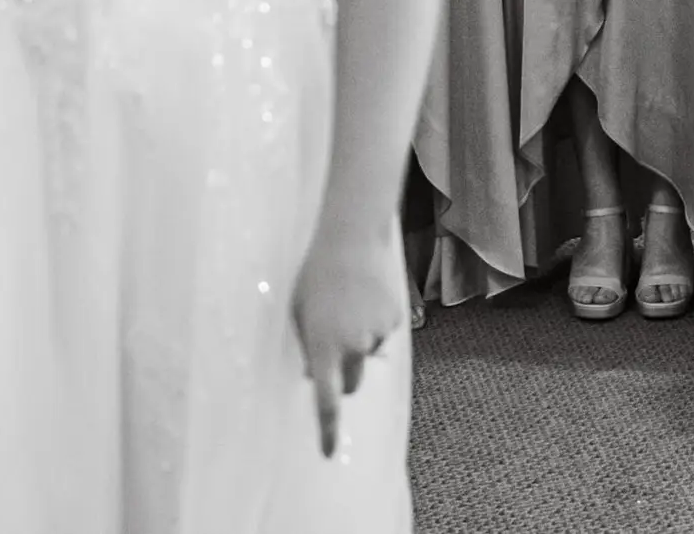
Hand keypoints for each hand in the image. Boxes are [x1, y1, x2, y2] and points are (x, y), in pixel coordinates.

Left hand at [292, 226, 407, 457]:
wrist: (350, 241)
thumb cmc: (314, 278)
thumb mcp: (299, 315)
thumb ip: (306, 349)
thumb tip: (313, 374)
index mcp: (323, 348)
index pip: (326, 401)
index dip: (327, 430)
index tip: (328, 453)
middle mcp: (353, 347)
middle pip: (353, 383)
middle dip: (344, 374)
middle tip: (334, 342)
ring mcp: (376, 333)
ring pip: (368, 354)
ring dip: (359, 341)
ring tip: (348, 305)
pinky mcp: (394, 319)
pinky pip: (382, 333)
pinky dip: (374, 323)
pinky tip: (365, 296)